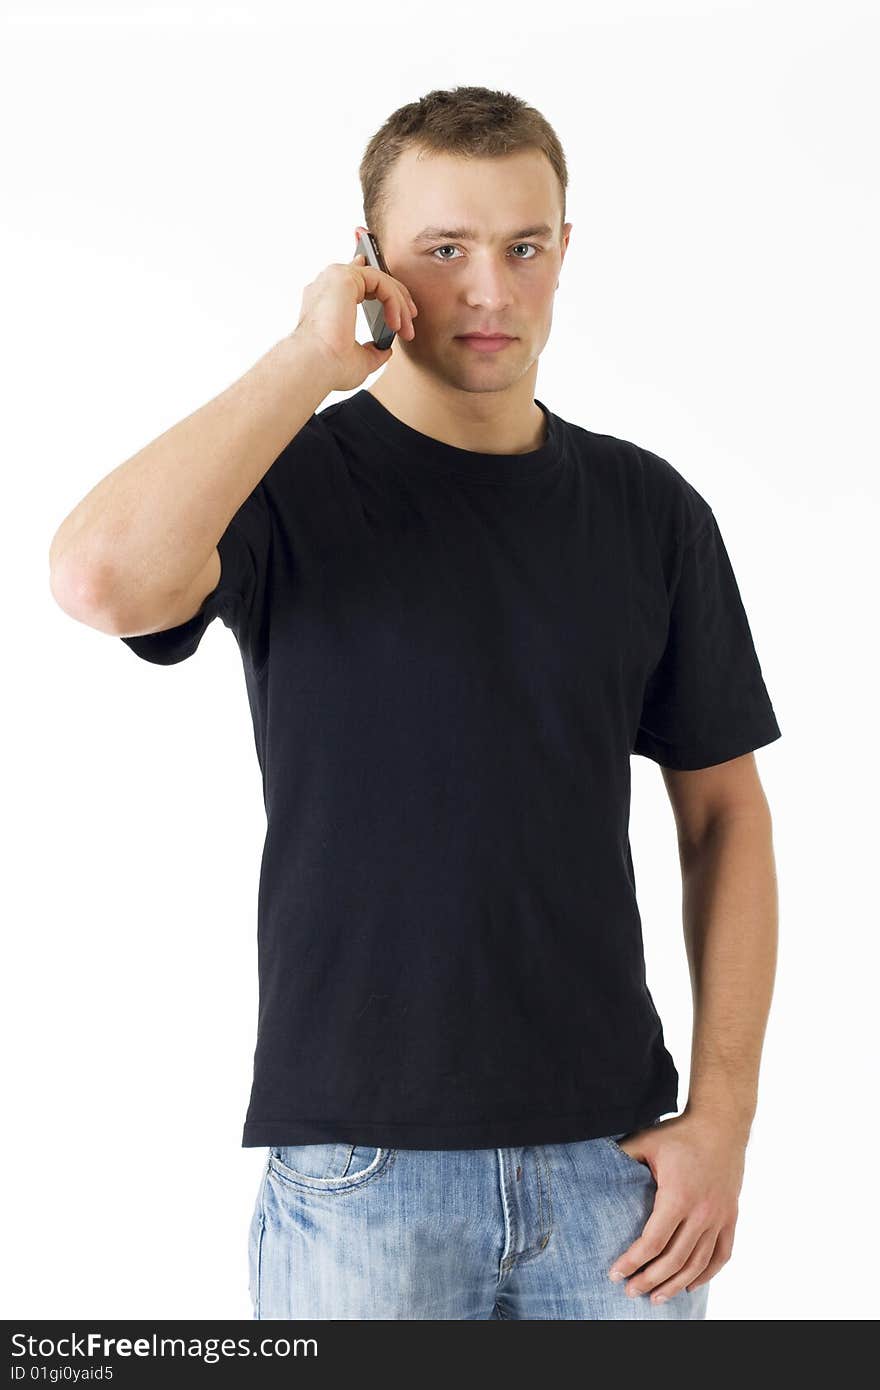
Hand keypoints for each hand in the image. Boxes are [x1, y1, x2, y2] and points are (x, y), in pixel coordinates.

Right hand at [290, 253, 417, 392]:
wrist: (315, 368)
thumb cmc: (328, 367)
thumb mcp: (358, 359)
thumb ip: (372, 351)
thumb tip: (385, 350)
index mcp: (326, 300)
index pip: (352, 278)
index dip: (374, 278)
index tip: (396, 291)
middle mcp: (328, 286)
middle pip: (372, 278)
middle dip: (397, 299)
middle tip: (410, 321)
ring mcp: (334, 278)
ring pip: (380, 280)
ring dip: (399, 303)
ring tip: (405, 328)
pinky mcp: (344, 277)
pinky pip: (381, 281)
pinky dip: (394, 302)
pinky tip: (396, 323)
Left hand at [607, 1114, 744, 1303]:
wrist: (721, 1123)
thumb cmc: (679, 1133)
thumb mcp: (646, 1141)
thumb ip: (622, 1156)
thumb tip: (590, 1166)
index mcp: (677, 1196)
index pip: (652, 1242)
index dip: (632, 1262)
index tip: (615, 1274)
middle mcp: (701, 1212)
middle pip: (674, 1260)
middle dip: (650, 1280)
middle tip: (631, 1292)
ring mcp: (719, 1217)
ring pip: (698, 1263)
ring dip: (676, 1284)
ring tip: (657, 1298)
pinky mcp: (731, 1217)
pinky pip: (722, 1255)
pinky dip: (707, 1274)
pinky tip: (690, 1284)